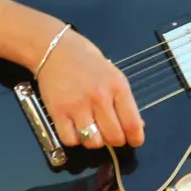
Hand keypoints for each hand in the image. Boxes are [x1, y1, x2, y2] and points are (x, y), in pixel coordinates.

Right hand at [36, 26, 145, 149]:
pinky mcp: (58, 112)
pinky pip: (70, 140)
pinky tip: (75, 129)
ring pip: (93, 142)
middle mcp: (99, 97)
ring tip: (92, 131)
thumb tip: (136, 126)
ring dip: (95, 141)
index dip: (135, 138)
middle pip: (114, 137)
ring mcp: (78, 106)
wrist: (55, 49)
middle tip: (110, 134)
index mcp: (117, 86)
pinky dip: (74, 139)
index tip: (134, 140)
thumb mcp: (113, 74)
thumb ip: (124, 100)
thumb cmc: (86, 60)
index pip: (132, 123)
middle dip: (115, 141)